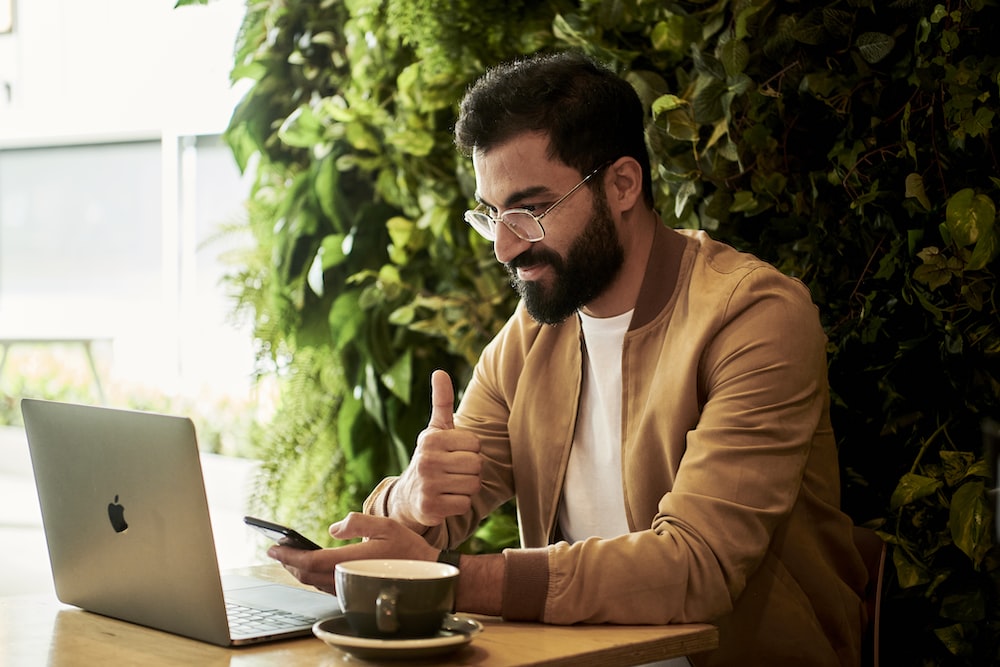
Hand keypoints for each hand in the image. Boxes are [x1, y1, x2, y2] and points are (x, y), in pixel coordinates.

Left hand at [267, 513, 439, 594]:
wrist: (427, 576)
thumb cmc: (408, 549)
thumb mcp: (385, 525)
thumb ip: (357, 522)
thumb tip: (333, 528)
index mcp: (351, 561)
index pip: (310, 561)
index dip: (288, 555)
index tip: (272, 547)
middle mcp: (347, 578)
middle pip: (307, 575)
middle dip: (289, 562)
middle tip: (276, 549)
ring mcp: (350, 588)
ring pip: (314, 583)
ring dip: (298, 570)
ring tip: (289, 556)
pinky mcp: (354, 592)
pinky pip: (325, 586)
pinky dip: (312, 577)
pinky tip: (311, 567)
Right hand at [391, 370, 481, 527]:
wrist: (408, 496)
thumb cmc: (431, 458)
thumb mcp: (435, 430)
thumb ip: (442, 402)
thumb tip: (439, 371)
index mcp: (431, 438)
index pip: (476, 444)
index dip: (470, 451)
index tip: (454, 454)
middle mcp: (426, 460)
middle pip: (477, 464)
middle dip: (471, 470)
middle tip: (454, 472)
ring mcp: (427, 484)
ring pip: (473, 485)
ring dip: (467, 488)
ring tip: (450, 485)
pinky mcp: (430, 507)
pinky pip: (465, 504)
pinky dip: (459, 504)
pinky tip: (446, 500)